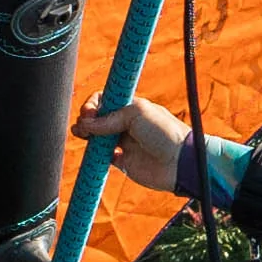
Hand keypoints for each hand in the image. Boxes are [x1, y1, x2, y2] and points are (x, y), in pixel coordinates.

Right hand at [81, 93, 200, 193]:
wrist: (180, 162)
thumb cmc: (164, 133)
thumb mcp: (136, 114)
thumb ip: (110, 118)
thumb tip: (87, 124)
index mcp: (133, 107)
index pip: (107, 99)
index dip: (95, 103)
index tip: (90, 111)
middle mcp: (128, 124)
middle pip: (99, 118)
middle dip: (87, 118)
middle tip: (84, 124)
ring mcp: (126, 143)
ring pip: (99, 137)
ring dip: (87, 134)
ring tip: (81, 134)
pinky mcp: (125, 162)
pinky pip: (104, 157)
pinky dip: (95, 154)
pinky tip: (94, 151)